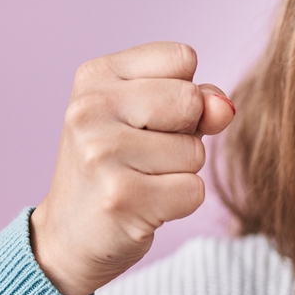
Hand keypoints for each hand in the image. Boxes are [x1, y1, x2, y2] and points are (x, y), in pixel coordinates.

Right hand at [29, 42, 235, 294]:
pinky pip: (193, 191)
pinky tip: (143, 206)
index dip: (183, 95)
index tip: (146, 120)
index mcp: (95, 75)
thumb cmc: (117, 168)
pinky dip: (180, 204)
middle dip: (185, 135)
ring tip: (139, 181)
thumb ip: (196, 101)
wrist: (69, 237)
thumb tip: (225, 109)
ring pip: (195, 152)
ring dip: (181, 173)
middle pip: (192, 102)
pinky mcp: (121, 197)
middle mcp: (90, 108)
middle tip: (144, 156)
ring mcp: (102, 153)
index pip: (182, 58)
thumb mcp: (150, 120)